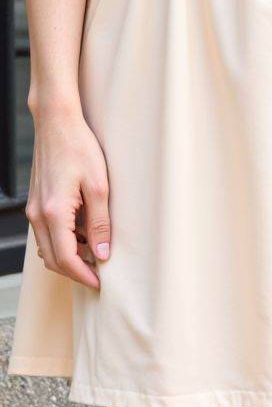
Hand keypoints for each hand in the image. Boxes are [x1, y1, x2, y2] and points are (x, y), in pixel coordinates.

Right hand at [26, 105, 110, 289]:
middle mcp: (38, 215)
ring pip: (47, 249)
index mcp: (54, 213)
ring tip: (95, 254)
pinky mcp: (36, 203)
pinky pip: (46, 234)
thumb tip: (102, 253)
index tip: (100, 283)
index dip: (83, 275)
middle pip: (53, 260)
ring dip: (69, 257)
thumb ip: (100, 222)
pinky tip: (83, 235)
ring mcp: (34, 210)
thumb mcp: (98, 186)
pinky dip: (62, 242)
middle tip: (99, 274)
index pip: (66, 259)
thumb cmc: (80, 148)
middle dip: (75, 272)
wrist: (57, 123)